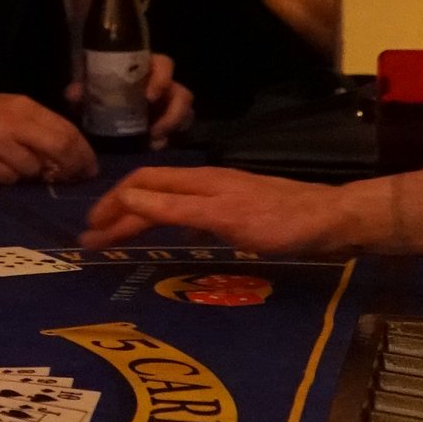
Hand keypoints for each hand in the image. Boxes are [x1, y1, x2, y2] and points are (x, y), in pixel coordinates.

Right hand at [0, 91, 97, 184]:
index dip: (83, 152)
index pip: (66, 131)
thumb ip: (33, 123)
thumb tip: (65, 148)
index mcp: (21, 106)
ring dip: (34, 174)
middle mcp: (11, 124)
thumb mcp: (3, 106)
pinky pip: (9, 179)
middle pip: (58, 149)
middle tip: (73, 177)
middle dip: (71, 167)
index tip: (89, 166)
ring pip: (33, 169)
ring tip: (20, 166)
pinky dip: (9, 178)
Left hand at [67, 52, 195, 147]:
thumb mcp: (86, 91)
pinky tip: (152, 146)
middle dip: (173, 112)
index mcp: (145, 69)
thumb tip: (73, 93)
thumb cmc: (95, 93)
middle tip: (154, 129)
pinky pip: (179, 131)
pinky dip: (167, 139)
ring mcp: (168, 105)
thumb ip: (80, 91)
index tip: (149, 97)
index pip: (165, 64)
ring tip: (154, 141)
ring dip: (173, 127)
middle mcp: (162, 85)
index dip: (162, 78)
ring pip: (186, 113)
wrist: (94, 115)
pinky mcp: (168, 123)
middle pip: (183, 93)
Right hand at [82, 165, 368, 253]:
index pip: (140, 187)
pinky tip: (171, 239)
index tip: (89, 233)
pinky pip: (188, 212)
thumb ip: (173, 208)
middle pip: (150, 190)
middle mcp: (205, 184)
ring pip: (167, 199)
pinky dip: (166, 222)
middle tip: (94, 237)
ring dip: (139, 215)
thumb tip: (124, 197)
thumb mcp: (222, 217)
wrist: (333, 220)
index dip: (112, 206)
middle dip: (118, 210)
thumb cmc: (280, 222)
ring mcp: (222, 195)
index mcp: (197, 183)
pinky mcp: (237, 209)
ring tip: (120, 235)